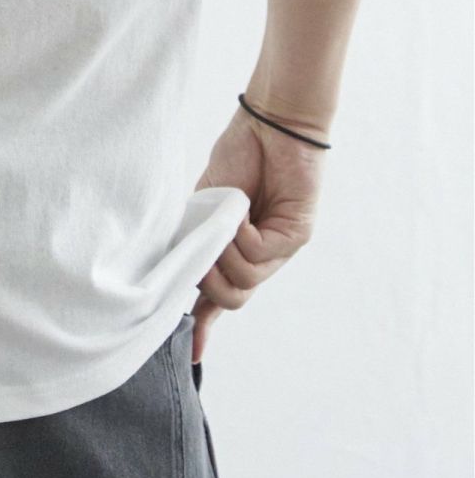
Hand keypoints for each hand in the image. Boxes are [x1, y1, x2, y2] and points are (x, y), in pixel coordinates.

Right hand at [190, 99, 328, 362]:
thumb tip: (181, 270)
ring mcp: (280, 249)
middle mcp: (260, 256)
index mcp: (236, 250)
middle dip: (207, 280)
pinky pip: (256, 255)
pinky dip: (239, 233)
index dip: (204, 325)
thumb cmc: (238, 155)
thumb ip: (196, 236)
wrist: (269, 123)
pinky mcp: (296, 235)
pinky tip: (241, 208)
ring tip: (224, 216)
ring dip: (223, 252)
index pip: (220, 296)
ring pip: (243, 282)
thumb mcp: (205, 204)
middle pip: (232, 298)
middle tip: (201, 247)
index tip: (193, 355)